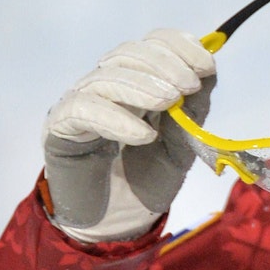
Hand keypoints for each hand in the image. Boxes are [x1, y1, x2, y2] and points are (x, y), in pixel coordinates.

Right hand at [42, 28, 215, 241]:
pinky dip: (117, 119)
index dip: (177, 46)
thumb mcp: (181, 143)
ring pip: (105, 77)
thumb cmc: (147, 181)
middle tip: (189, 87)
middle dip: (164, 65)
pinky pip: (84, 110)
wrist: (117, 224)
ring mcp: (81, 103)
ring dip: (143, 86)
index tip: (206, 64)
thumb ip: (192, 110)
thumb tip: (209, 72)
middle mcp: (106, 86)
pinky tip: (144, 135)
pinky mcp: (60, 127)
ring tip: (170, 103)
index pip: (151, 45)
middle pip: (128, 54)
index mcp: (137, 82)